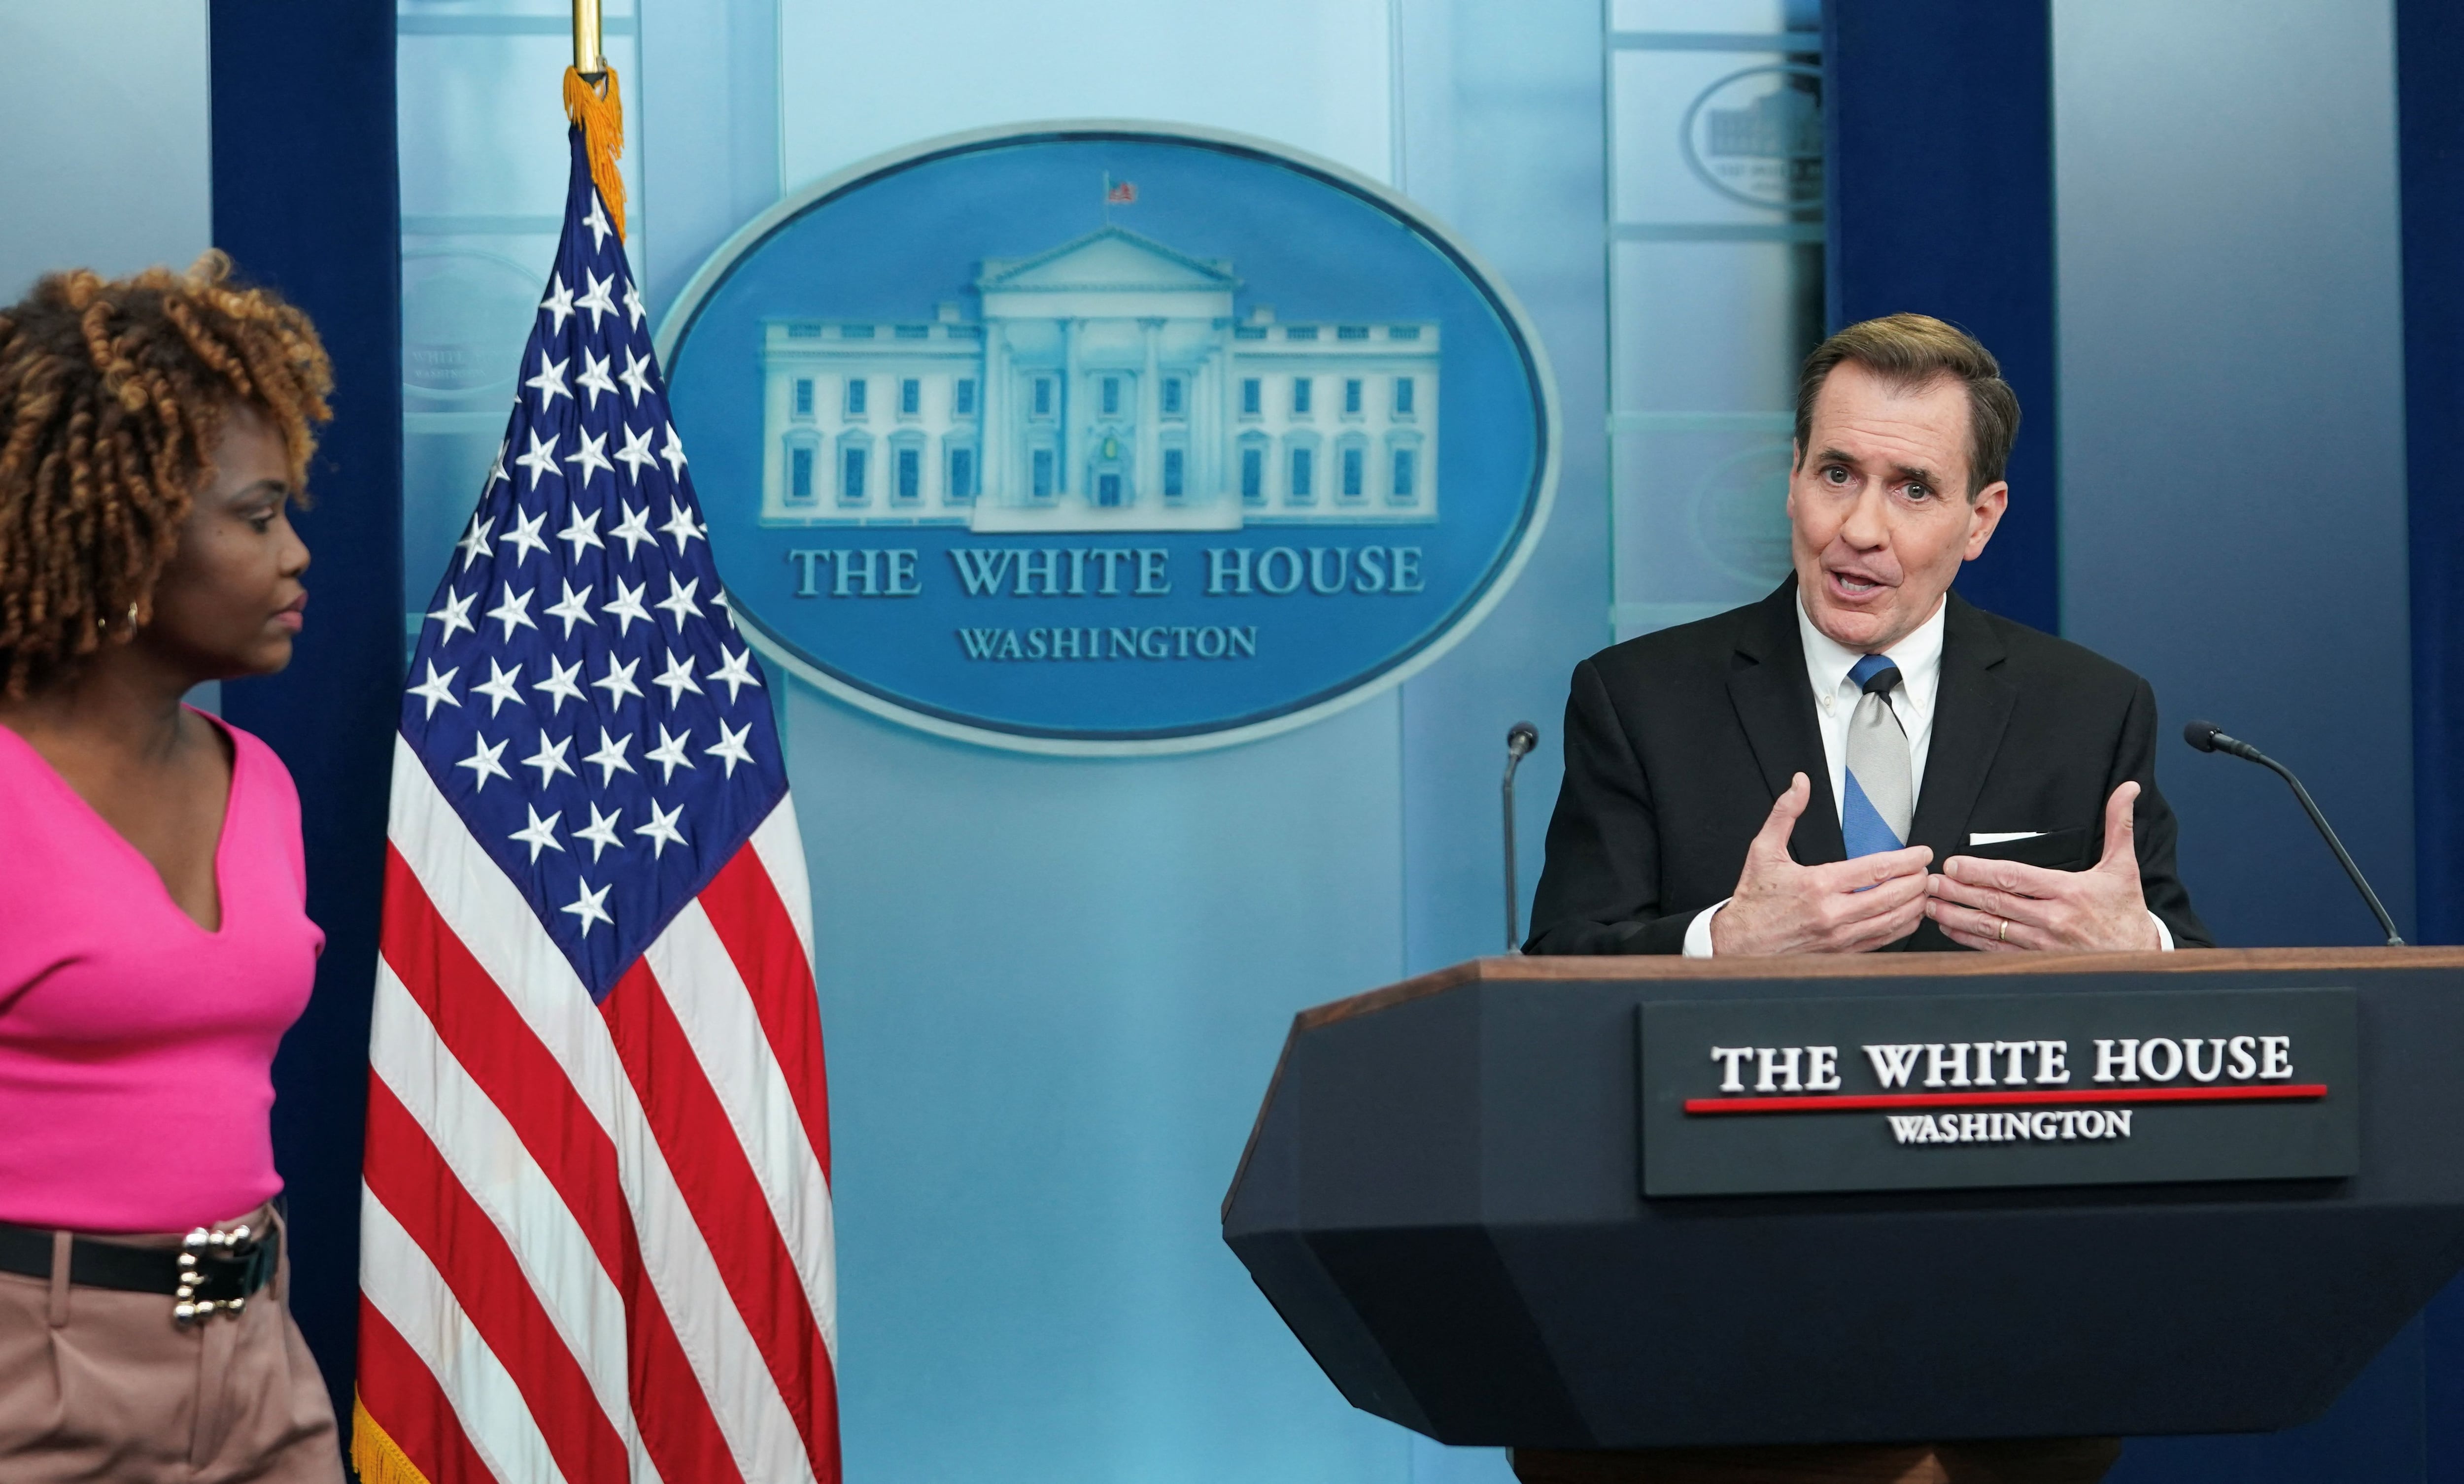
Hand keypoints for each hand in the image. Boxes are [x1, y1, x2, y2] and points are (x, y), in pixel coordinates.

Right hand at [1710, 773, 1933, 954]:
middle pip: (1891, 896)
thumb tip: (1799, 785)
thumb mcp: (1763, 850)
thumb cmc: (1753, 899)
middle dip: (1916, 881)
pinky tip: (1908, 916)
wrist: (1740, 943)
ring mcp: (1839, 936)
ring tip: (1923, 891)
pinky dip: (1901, 928)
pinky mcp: (1841, 951)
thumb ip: (1785, 814)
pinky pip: (1882, 941)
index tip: (1921, 853)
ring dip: (1914, 905)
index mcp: (1818, 885)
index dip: (1906, 860)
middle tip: (1926, 870)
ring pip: (1892, 921)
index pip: (1875, 870)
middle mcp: (1832, 913)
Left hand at [1925, 782, 2162, 951]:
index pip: (2014, 878)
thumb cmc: (2126, 913)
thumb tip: (2128, 789)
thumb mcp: (2124, 867)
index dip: (1980, 872)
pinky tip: (1951, 931)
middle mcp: (2051, 919)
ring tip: (1931, 905)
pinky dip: (1970, 941)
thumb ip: (2119, 826)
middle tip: (1930, 882)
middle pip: (1995, 902)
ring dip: (1956, 917)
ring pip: (1990, 928)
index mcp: (2068, 892)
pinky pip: (1996, 950)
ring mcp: (2042, 943)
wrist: (2140, 958)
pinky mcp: (2038, 961)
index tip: (1953, 865)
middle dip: (1958, 892)